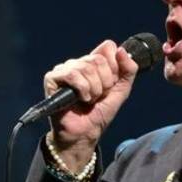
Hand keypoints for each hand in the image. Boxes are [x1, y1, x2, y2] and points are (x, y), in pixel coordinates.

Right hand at [44, 40, 138, 168]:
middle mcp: (79, 63)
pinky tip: (80, 99)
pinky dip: (82, 90)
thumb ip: (129, 70)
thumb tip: (121, 50)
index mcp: (94, 62)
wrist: (85, 133)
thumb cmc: (100, 113)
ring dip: (93, 89)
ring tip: (89, 100)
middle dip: (104, 83)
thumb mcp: (121, 90)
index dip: (114, 67)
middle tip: (98, 96)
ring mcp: (64, 69)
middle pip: (98, 59)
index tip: (111, 84)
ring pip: (86, 68)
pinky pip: (72, 74)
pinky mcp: (52, 78)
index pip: (108, 47)